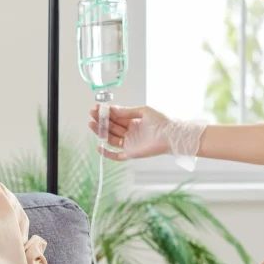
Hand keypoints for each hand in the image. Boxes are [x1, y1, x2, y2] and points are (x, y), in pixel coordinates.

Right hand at [88, 105, 206, 163]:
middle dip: (101, 120)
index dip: (106, 113)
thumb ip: (128, 111)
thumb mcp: (144, 111)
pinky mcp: (131, 153)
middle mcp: (130, 132)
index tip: (97, 108)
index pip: (116, 117)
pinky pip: (116, 155)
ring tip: (92, 124)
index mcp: (133, 121)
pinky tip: (99, 146)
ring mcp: (130, 143)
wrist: (171, 135)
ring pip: (111, 138)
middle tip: (92, 114)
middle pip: (111, 127)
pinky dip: (107, 153)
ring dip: (101, 132)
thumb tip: (113, 109)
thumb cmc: (162, 122)